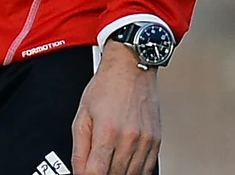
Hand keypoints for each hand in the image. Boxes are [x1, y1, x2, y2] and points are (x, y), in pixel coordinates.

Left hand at [71, 46, 161, 174]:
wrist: (132, 69)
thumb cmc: (106, 87)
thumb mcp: (82, 115)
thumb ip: (79, 148)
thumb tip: (78, 170)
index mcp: (107, 131)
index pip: (96, 172)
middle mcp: (129, 138)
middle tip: (94, 169)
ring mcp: (145, 141)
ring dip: (118, 174)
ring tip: (108, 166)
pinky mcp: (156, 141)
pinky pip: (147, 168)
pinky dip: (135, 172)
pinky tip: (124, 167)